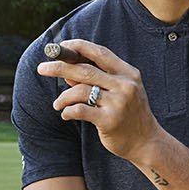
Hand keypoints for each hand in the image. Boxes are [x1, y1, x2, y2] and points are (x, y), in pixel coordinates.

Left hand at [39, 39, 160, 162]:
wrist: (147, 142)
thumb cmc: (129, 115)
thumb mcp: (118, 93)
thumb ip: (95, 80)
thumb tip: (66, 71)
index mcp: (128, 73)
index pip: (100, 53)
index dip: (78, 47)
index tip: (61, 46)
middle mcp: (125, 85)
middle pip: (85, 69)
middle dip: (59, 67)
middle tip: (41, 68)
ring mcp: (118, 103)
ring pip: (80, 90)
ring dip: (63, 97)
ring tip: (57, 105)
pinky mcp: (110, 121)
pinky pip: (80, 110)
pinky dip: (68, 111)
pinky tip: (66, 115)